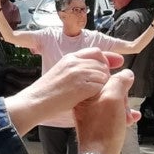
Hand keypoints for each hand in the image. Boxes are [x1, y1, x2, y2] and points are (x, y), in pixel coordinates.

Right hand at [5, 48, 123, 135]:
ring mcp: (79, 73)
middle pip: (103, 63)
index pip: (96, 52)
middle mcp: (75, 62)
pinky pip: (101, 86)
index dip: (108, 57)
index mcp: (69, 58)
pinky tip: (91, 98)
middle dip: (106, 74)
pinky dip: (100, 93)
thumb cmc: (45, 93)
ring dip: (104, 85)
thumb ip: (75, 69)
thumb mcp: (59, 73)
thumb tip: (91, 71)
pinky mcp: (82, 86)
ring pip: (104, 75)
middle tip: (102, 86)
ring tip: (95, 95)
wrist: (35, 102)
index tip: (118, 62)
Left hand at [73, 69, 139, 153]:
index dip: (118, 81)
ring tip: (129, 116)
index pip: (103, 76)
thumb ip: (118, 82)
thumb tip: (126, 73)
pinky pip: (113, 113)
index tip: (125, 86)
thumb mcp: (113, 98)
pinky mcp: (97, 123)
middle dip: (123, 97)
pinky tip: (131, 119)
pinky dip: (123, 115)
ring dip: (125, 107)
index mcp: (84, 92)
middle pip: (110, 89)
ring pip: (114, 101)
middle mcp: (84, 101)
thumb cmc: (104, 129)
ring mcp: (90, 113)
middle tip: (125, 106)